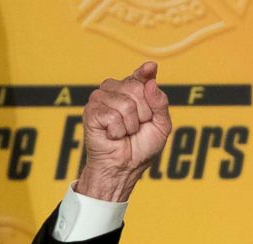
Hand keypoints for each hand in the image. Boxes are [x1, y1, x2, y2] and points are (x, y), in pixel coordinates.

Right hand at [76, 61, 171, 201]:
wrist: (124, 167)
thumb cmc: (141, 148)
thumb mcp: (161, 126)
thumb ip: (160, 104)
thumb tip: (151, 82)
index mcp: (132, 93)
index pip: (139, 77)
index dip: (145, 72)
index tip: (151, 68)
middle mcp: (115, 91)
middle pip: (136, 88)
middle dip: (144, 113)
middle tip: (136, 128)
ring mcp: (101, 99)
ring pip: (125, 103)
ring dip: (130, 125)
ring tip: (124, 132)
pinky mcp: (91, 111)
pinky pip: (113, 115)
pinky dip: (118, 131)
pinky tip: (113, 135)